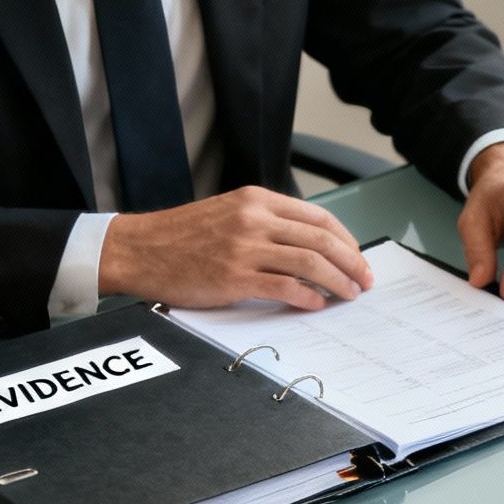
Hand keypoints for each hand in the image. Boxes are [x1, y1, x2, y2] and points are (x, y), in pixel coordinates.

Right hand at [99, 186, 370, 310]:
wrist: (138, 249)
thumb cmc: (181, 236)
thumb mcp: (229, 212)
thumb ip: (267, 222)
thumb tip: (308, 245)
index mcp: (257, 200)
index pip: (318, 218)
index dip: (346, 240)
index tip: (358, 257)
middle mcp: (255, 219)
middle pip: (322, 240)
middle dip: (352, 262)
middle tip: (365, 280)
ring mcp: (245, 248)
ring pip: (310, 263)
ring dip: (337, 282)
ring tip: (349, 294)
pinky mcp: (235, 277)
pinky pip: (286, 288)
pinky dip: (308, 297)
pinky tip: (316, 304)